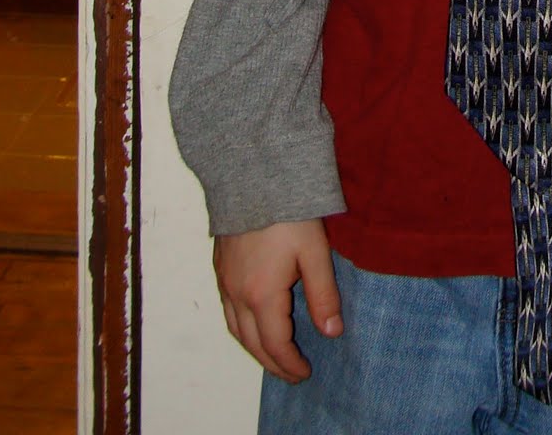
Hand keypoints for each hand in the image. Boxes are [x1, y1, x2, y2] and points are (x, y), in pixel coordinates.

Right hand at [213, 219, 341, 382]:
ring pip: (235, 329)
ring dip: (254, 349)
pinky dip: (241, 328)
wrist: (252, 177)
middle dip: (272, 364)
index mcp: (262, 295)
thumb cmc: (288, 213)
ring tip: (274, 356)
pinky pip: (227, 311)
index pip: (275, 344)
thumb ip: (323, 294)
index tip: (305, 372)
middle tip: (291, 374)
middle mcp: (237, 295)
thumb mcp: (315, 252)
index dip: (290, 364)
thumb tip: (332, 332)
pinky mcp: (219, 268)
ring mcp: (225, 282)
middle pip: (252, 343)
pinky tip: (253, 323)